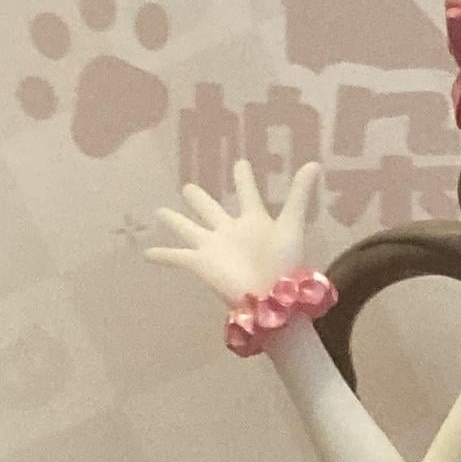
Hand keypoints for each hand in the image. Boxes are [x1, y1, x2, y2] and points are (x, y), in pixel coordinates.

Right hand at [146, 158, 322, 309]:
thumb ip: (299, 195)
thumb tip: (314, 163)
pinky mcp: (201, 263)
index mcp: (253, 220)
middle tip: (188, 187)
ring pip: (188, 228)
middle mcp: (230, 230)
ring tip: (160, 211)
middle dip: (200, 198)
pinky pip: (177, 257)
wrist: (272, 298)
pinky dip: (162, 255)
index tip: (240, 163)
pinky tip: (146, 254)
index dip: (244, 178)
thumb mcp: (291, 225)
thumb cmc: (284, 263)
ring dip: (175, 220)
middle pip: (211, 208)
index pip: (247, 193)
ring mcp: (213, 246)